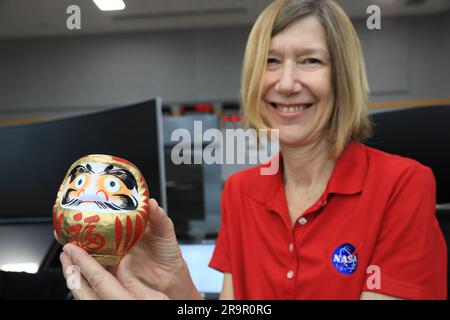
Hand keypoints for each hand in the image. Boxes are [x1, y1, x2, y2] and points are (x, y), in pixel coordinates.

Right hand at [59, 198, 201, 299]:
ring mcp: (115, 253)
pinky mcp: (113, 269)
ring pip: (92, 245)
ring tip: (71, 237)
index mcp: (131, 224)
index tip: (88, 200)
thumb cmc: (168, 253)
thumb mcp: (165, 231)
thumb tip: (152, 203)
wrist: (170, 279)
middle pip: (97, 227)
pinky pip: (96, 264)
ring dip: (80, 242)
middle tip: (72, 219)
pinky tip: (80, 257)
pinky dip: (86, 261)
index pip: (113, 211)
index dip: (100, 206)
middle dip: (82, 223)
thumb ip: (159, 218)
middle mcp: (120, 237)